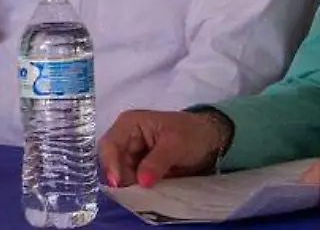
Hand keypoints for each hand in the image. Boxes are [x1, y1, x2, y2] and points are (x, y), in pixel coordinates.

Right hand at [100, 110, 227, 188]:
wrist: (210, 141)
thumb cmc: (191, 134)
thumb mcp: (175, 144)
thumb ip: (156, 162)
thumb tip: (142, 181)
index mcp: (129, 124)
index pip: (110, 145)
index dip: (110, 164)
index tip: (118, 183)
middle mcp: (125, 138)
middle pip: (113, 163)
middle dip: (122, 178)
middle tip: (137, 192)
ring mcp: (132, 154)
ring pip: (121, 175)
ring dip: (130, 186)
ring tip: (145, 193)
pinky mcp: (139, 168)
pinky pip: (132, 181)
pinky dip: (137, 189)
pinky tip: (146, 194)